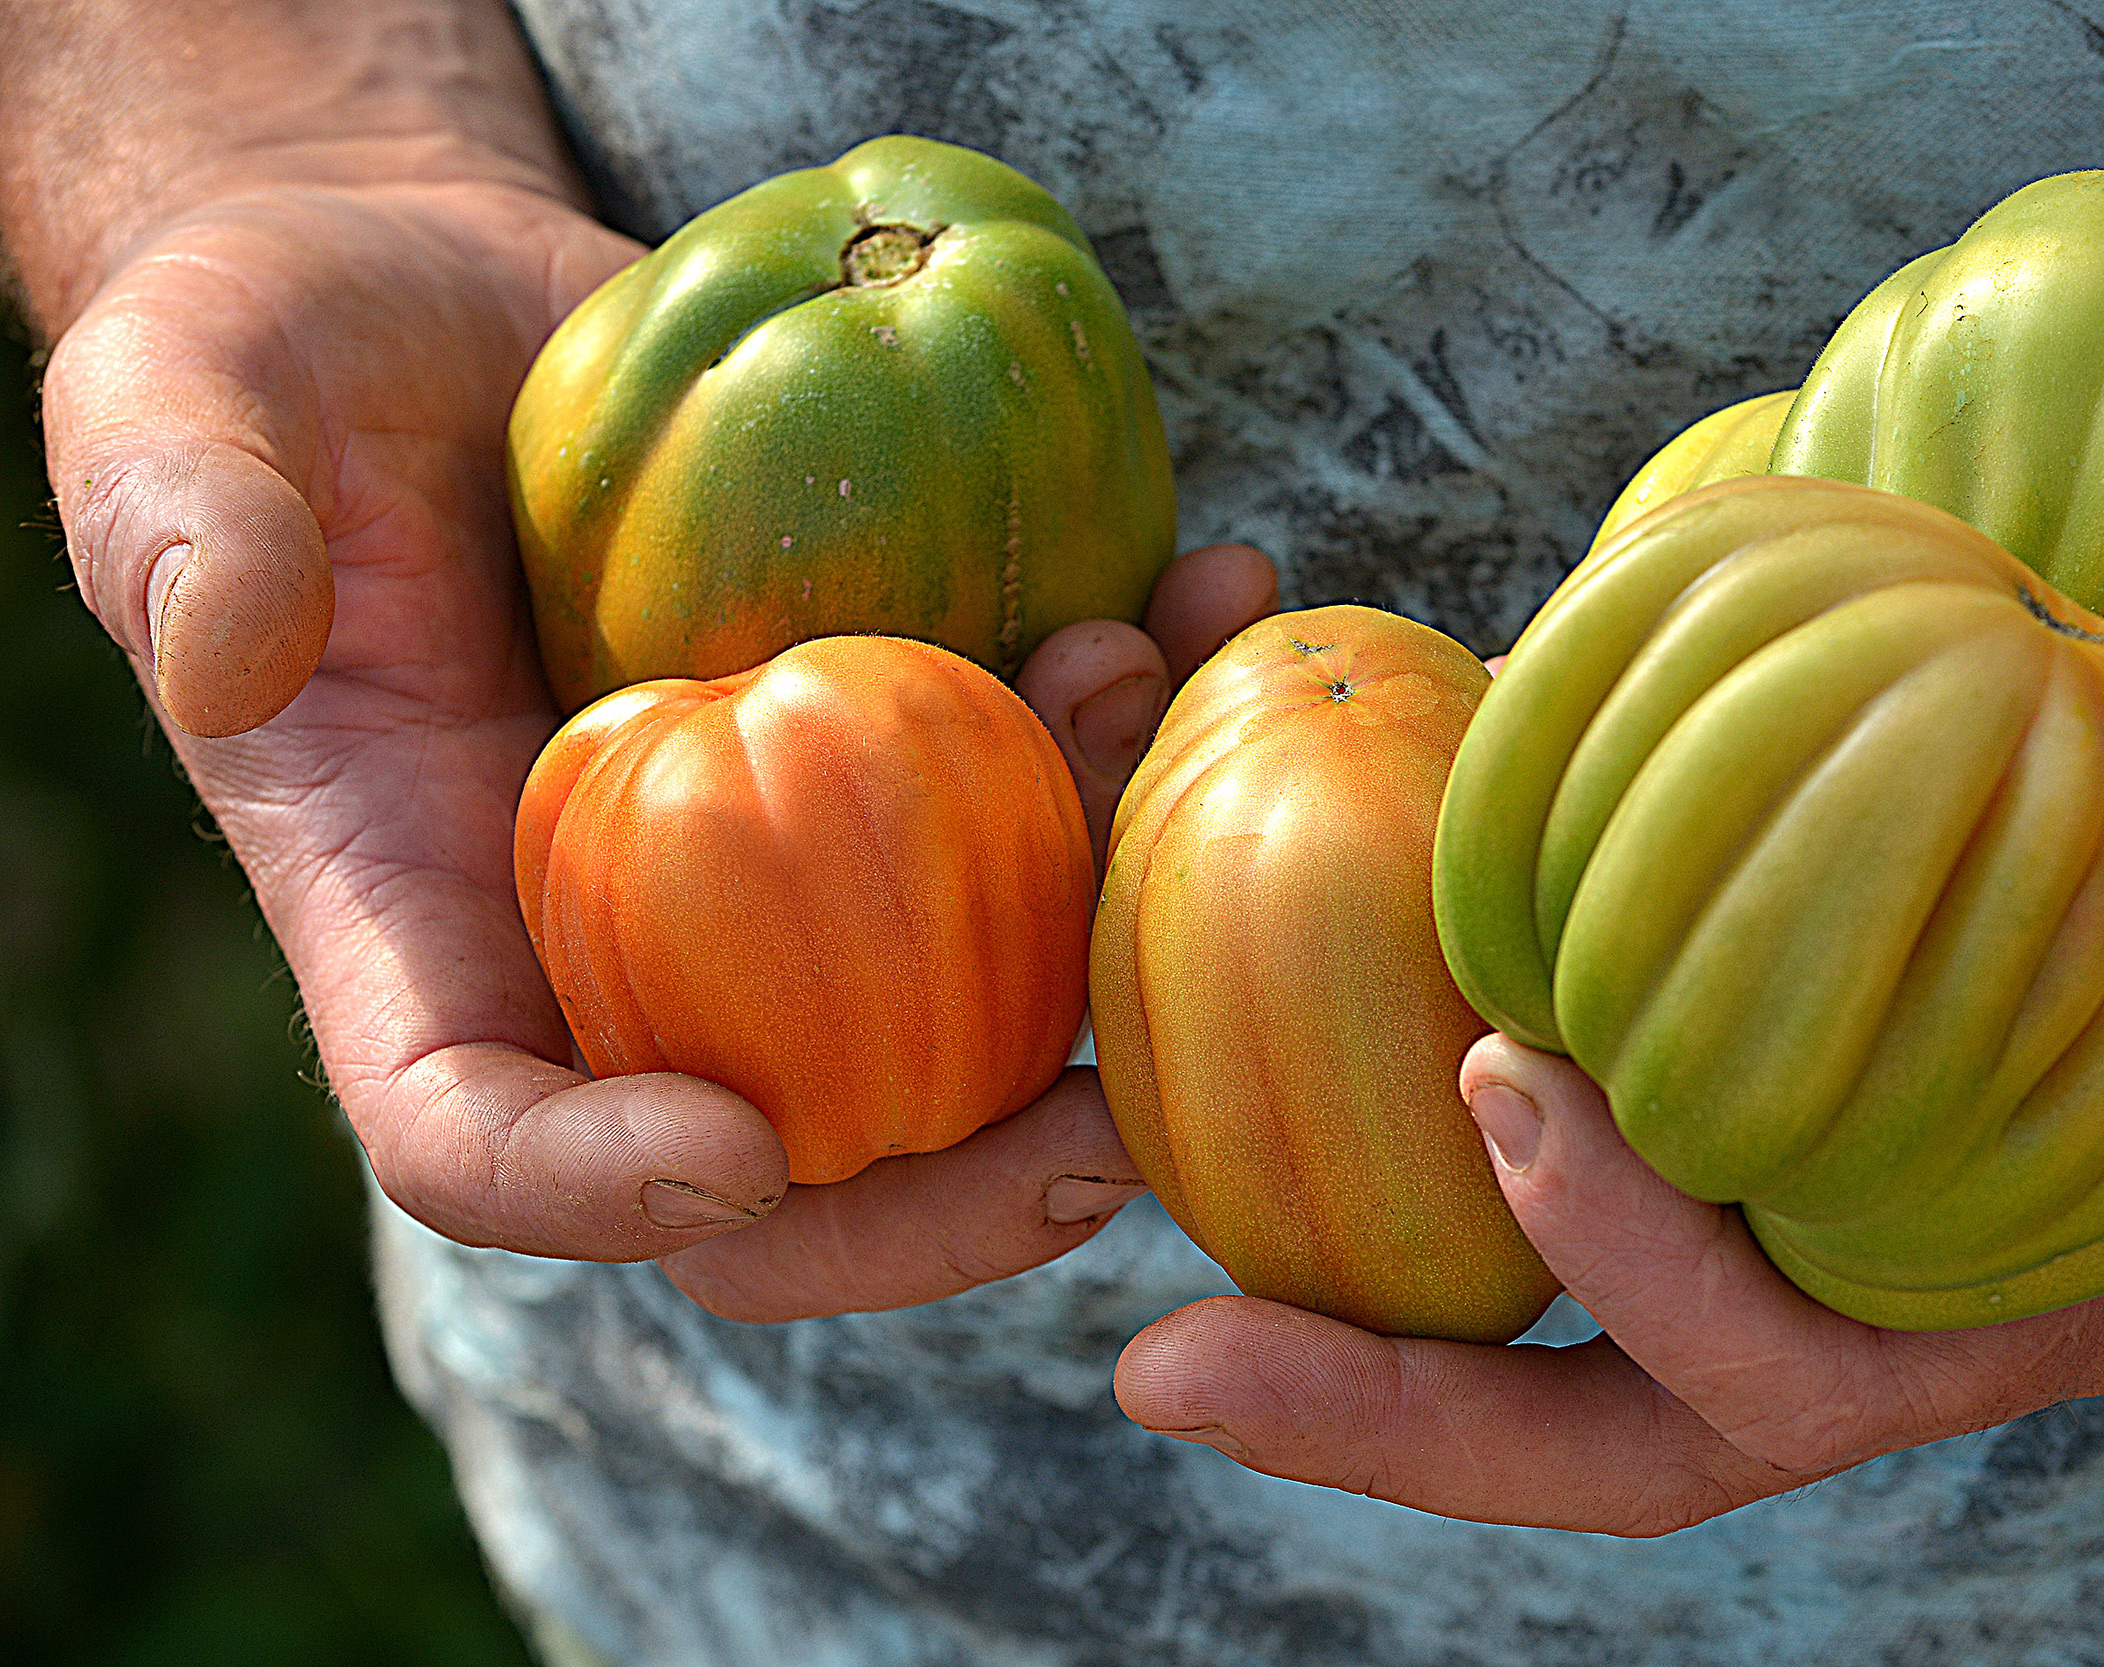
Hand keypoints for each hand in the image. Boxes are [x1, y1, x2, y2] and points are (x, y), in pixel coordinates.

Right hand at [21, 0, 1281, 1322]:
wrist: (442, 298)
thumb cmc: (274, 354)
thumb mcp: (177, 404)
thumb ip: (180, 524)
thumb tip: (233, 654)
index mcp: (422, 922)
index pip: (476, 1139)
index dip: (591, 1191)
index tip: (731, 1156)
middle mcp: (620, 936)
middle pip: (783, 1159)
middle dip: (946, 1193)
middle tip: (1097, 1140)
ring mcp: (775, 854)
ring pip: (957, 991)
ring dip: (1096, 911)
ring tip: (1162, 701)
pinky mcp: (888, 738)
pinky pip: (1034, 791)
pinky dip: (1138, 718)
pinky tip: (1206, 589)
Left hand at [1113, 609, 2103, 1533]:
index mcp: (2027, 1285)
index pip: (1795, 1371)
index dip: (1647, 1274)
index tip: (1513, 1084)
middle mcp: (1894, 1237)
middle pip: (1614, 1401)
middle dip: (1392, 1413)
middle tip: (1158, 1367)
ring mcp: (1837, 1126)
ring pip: (1573, 1241)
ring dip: (1364, 1230)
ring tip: (1155, 1150)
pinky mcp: (1809, 988)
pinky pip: (1611, 1048)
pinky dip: (1462, 1013)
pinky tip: (1329, 909)